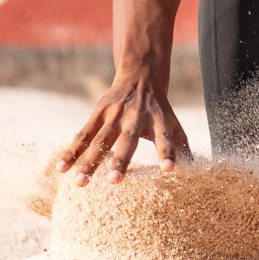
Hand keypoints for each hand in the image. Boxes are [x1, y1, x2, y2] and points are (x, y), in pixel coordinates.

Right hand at [56, 70, 190, 186]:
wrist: (141, 75)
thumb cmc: (159, 109)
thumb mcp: (173, 122)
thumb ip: (181, 146)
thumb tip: (197, 170)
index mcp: (158, 120)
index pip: (165, 138)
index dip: (168, 153)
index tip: (169, 170)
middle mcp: (136, 117)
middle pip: (127, 141)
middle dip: (120, 160)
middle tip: (114, 181)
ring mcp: (115, 114)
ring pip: (100, 140)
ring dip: (89, 161)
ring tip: (80, 183)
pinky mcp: (98, 113)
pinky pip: (83, 134)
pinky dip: (72, 152)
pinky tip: (61, 168)